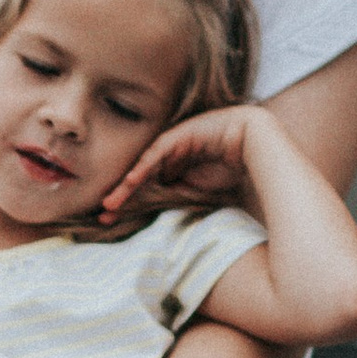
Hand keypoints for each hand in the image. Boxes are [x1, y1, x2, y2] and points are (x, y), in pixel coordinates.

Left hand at [100, 104, 264, 219]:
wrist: (254, 142)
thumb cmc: (235, 167)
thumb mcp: (202, 192)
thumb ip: (181, 199)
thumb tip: (164, 221)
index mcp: (174, 171)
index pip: (147, 190)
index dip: (130, 205)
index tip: (111, 220)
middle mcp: (168, 158)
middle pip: (139, 180)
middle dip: (121, 198)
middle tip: (102, 216)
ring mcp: (171, 146)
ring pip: (143, 168)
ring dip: (126, 187)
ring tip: (110, 203)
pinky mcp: (177, 136)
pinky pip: (155, 154)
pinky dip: (142, 168)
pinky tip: (129, 182)